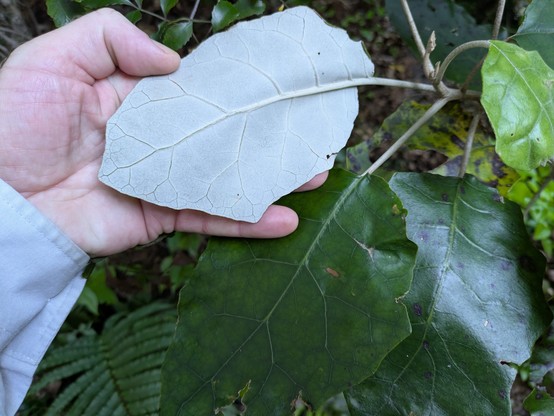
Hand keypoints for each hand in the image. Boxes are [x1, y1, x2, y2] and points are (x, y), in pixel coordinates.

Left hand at [0, 9, 326, 256]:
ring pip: (225, 177)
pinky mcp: (159, 218)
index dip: (233, 84)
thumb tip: (175, 62)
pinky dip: (247, 221)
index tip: (272, 80)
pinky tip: (284, 219)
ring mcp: (162, 180)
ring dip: (269, 177)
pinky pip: (209, 218)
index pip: (196, 88)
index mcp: (137, 99)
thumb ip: (113, 39)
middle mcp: (157, 139)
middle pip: (220, 133)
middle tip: (305, 128)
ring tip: (312, 173)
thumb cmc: (13, 121)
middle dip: (263, 132)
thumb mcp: (54, 59)